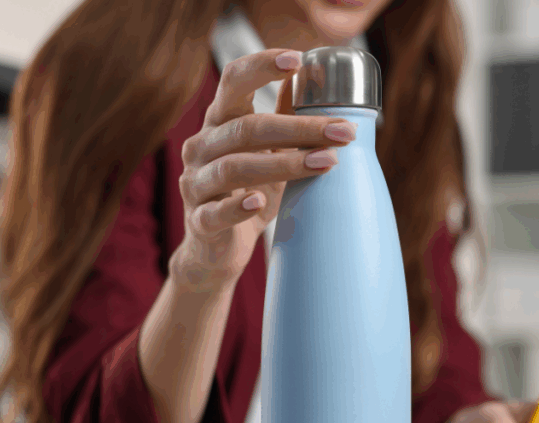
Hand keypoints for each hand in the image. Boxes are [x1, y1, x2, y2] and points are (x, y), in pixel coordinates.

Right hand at [171, 49, 358, 291]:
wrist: (217, 249)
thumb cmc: (248, 192)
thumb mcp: (268, 151)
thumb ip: (283, 115)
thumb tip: (310, 76)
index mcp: (219, 122)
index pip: (233, 82)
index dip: (261, 66)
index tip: (298, 59)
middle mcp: (201, 147)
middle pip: (247, 127)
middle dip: (299, 128)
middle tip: (343, 132)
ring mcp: (196, 184)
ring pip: (235, 167)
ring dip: (284, 164)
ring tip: (326, 163)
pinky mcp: (199, 221)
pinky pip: (215, 212)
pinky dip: (237, 207)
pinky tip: (261, 203)